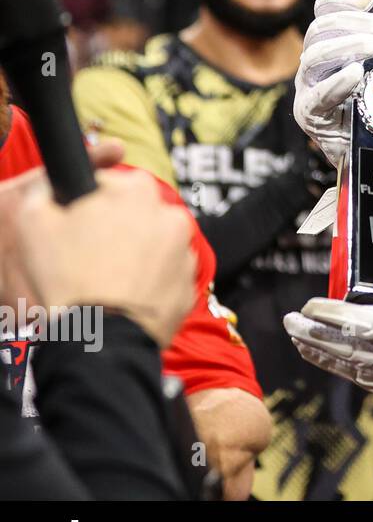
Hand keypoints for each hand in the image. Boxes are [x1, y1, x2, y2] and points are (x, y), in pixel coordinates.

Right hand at [0, 168, 194, 346]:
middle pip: (137, 214)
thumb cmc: (67, 277)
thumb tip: (54, 191)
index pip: (110, 184)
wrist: (101, 337)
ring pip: (155, 245)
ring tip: (107, 279)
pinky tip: (125, 295)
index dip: (88, 203)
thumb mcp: (34, 223)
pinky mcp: (189, 285)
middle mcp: (172, 216)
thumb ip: (46, 193)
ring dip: (137, 255)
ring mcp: (186, 253)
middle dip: (116, 228)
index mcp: (138, 191)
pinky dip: (150, 282)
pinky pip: (166, 276)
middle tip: (89, 254)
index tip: (76, 224)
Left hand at [284, 223, 372, 445]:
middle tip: (289, 324)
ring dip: (330, 359)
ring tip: (304, 346)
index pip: (372, 328)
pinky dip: (357, 377)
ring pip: (363, 374)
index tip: (311, 306)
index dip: (338, 317)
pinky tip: (349, 371)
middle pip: (355, 354)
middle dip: (318, 338)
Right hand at [293, 0, 372, 166]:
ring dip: (346, 45)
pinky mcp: (310, 113)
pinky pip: (317, 94)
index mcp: (336, 37)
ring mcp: (310, 84)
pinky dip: (337, 81)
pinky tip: (357, 73)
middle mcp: (318, 57)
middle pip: (320, 23)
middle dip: (351, 18)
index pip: (335, 0)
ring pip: (313, 54)